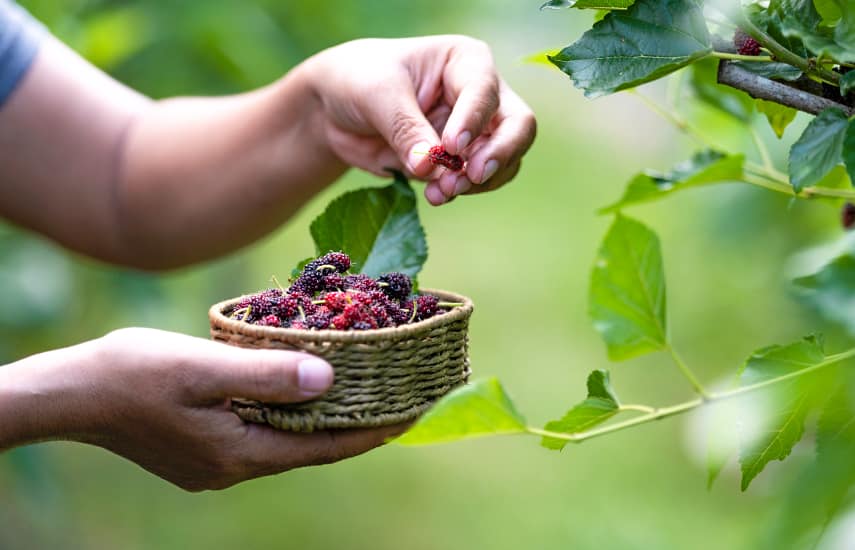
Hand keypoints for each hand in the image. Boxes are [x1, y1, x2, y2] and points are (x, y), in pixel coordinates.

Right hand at [0, 328, 403, 490]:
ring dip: (322, 418)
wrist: (72, 393)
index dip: (373, 433)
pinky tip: (299, 389)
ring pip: (287, 439)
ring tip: (359, 391)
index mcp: (241, 453)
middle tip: (397, 400)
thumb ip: (264, 375)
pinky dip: (289, 412)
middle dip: (355, 425)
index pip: (325, 447)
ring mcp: (217, 461)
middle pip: (311, 447)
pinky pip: (262, 431)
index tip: (414, 416)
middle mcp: (235, 467)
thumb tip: (327, 379)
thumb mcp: (201, 367)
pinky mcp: (204, 449)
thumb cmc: (132, 374)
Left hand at [303, 35, 536, 204]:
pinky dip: (461, 192)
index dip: (474, 121)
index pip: (486, 92)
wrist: (334, 110)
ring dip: (477, 182)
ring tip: (441, 192)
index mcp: (465, 62)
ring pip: (503, 160)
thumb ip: (406, 128)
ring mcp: (473, 131)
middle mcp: (479, 95)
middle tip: (471, 176)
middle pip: (517, 127)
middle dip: (498, 155)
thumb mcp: (377, 94)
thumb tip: (430, 166)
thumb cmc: (358, 81)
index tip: (452, 146)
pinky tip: (435, 196)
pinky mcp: (458, 162)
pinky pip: (476, 182)